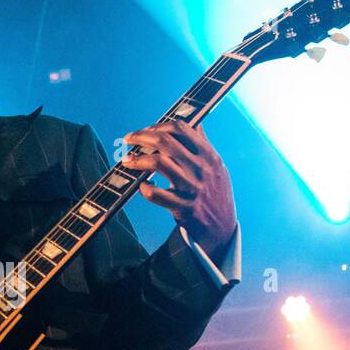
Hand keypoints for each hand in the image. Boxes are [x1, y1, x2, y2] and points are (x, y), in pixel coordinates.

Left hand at [122, 122, 237, 258]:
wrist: (222, 227)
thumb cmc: (215, 192)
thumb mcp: (217, 166)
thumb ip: (204, 145)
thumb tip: (195, 123)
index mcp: (209, 155)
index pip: (181, 129)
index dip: (158, 125)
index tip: (146, 130)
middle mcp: (201, 168)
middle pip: (165, 142)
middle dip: (142, 137)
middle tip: (128, 139)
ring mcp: (191, 188)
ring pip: (158, 163)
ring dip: (137, 160)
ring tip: (127, 161)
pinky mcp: (183, 207)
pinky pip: (155, 194)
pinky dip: (144, 188)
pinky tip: (141, 186)